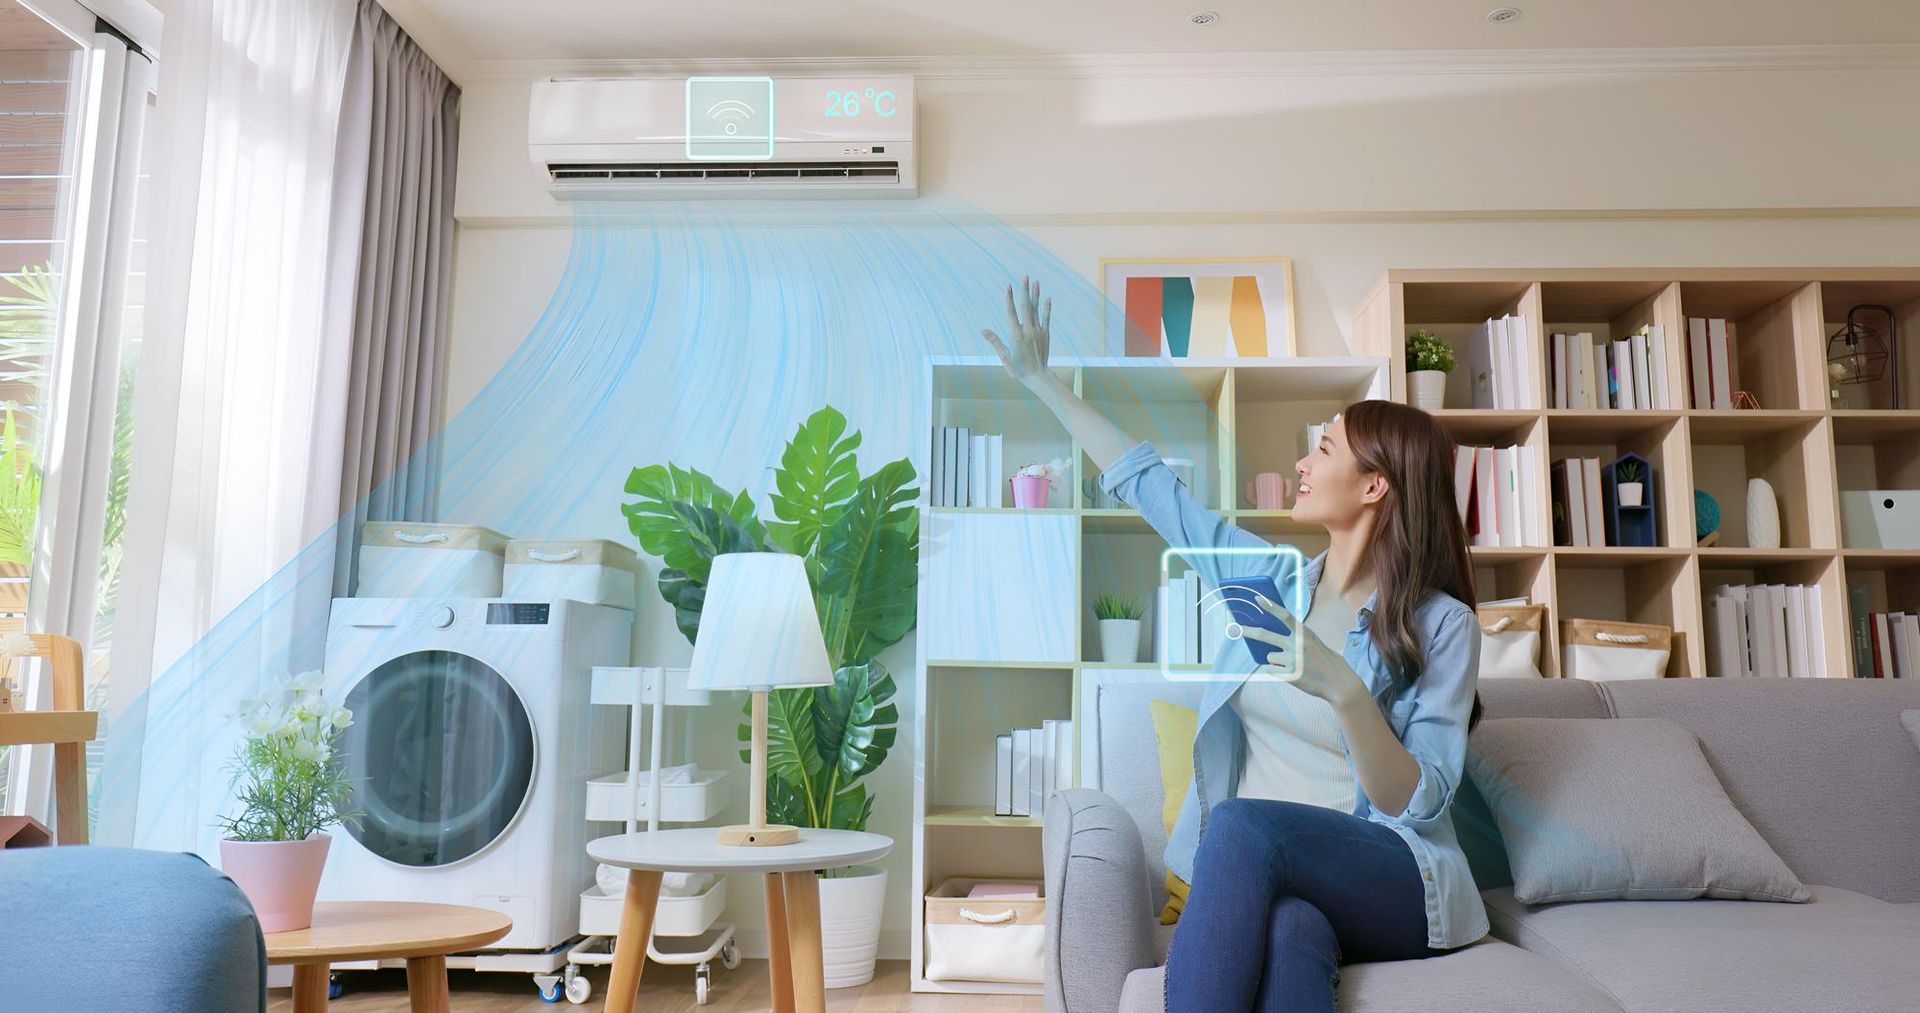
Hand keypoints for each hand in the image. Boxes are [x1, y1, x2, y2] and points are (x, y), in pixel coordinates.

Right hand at [981, 276, 1052, 389]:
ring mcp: (1037, 331)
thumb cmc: (1018, 369)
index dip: (1009, 299)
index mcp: (1015, 335)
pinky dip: (1046, 308)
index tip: (1008, 286)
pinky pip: (1046, 319)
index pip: (1011, 313)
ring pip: (1036, 310)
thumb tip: (983, 331)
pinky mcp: (1045, 334)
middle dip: (1024, 291)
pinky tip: (1047, 298)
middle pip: (1025, 306)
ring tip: (1035, 282)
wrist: (1037, 376)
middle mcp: (1027, 330)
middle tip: (1025, 277)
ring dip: (1035, 295)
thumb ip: (995, 341)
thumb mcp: (1004, 356)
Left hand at [1241, 595, 1367, 710]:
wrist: (1338, 682)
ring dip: (1276, 661)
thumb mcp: (1314, 643)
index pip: (1284, 616)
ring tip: (1294, 665)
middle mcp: (1297, 645)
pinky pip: (1272, 671)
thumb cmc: (1325, 661)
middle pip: (1266, 636)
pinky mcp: (1290, 675)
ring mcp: (1293, 660)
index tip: (1257, 599)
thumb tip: (1270, 640)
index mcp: (1304, 634)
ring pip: (1269, 657)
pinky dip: (1278, 672)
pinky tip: (1293, 674)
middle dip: (1249, 631)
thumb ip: (1296, 638)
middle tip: (1236, 628)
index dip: (1270, 607)